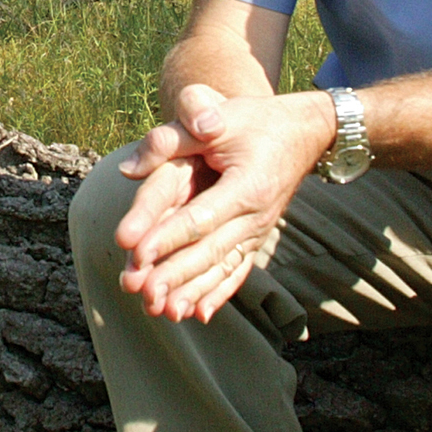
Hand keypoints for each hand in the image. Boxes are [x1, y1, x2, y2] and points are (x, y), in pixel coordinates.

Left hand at [113, 85, 336, 323]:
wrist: (302, 133)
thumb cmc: (254, 121)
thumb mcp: (217, 117)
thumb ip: (172, 138)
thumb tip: (129, 167)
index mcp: (247, 185)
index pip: (201, 217)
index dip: (169, 235)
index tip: (137, 252)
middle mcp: (257, 215)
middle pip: (210, 250)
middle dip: (173, 273)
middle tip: (138, 291)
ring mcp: (259, 231)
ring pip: (222, 267)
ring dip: (191, 291)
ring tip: (160, 312)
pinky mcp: (256, 239)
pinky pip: (237, 271)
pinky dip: (218, 293)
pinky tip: (197, 314)